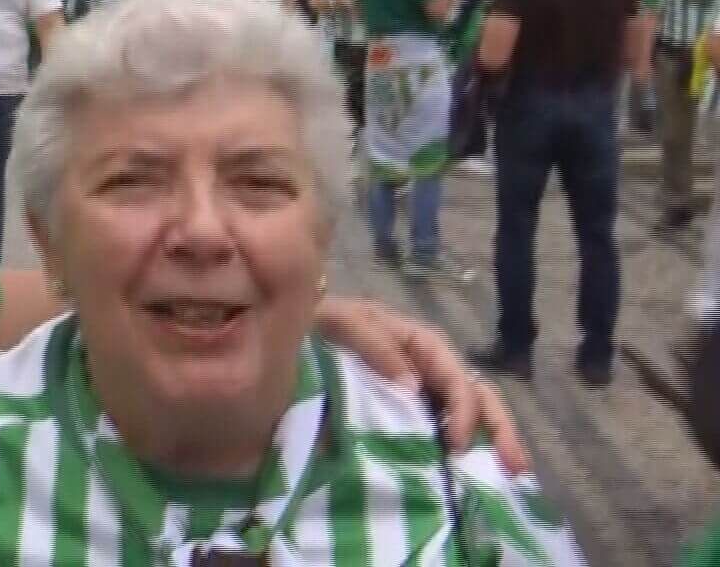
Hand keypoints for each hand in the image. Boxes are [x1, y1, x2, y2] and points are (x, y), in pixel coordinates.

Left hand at [314, 297, 529, 473]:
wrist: (286, 335)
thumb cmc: (322, 323)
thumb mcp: (345, 322)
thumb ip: (377, 347)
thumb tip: (414, 388)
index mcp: (419, 344)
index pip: (455, 376)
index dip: (462, 408)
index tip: (456, 442)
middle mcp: (427, 370)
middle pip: (475, 397)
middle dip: (498, 430)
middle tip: (515, 468)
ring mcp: (419, 394)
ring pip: (466, 417)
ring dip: (489, 445)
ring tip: (511, 476)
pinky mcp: (404, 416)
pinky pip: (438, 433)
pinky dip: (460, 452)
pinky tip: (472, 478)